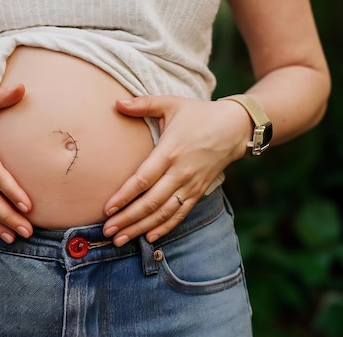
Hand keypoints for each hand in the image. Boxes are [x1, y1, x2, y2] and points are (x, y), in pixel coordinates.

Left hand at [103, 95, 250, 245]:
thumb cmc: (199, 114)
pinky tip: (148, 238)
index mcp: (170, 151)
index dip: (124, 196)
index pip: (143, 179)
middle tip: (108, 231)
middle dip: (127, 219)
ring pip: (163, 213)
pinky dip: (164, 228)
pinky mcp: (198, 192)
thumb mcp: (171, 104)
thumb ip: (143, 104)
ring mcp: (191, 185)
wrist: (235, 128)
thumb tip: (116, 102)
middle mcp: (180, 172)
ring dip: (141, 228)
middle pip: (151, 202)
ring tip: (120, 239)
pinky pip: (179, 215)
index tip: (107, 209)